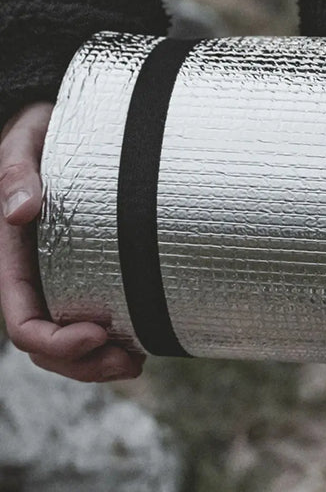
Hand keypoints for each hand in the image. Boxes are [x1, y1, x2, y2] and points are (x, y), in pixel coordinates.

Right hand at [0, 101, 143, 380]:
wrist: (68, 125)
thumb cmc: (45, 132)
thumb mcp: (26, 140)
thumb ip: (17, 169)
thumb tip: (20, 211)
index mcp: (14, 259)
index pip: (22, 323)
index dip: (55, 343)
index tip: (99, 332)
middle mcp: (37, 278)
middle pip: (49, 349)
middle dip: (85, 365)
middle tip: (132, 362)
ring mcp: (64, 281)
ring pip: (74, 347)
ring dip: (102, 364)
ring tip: (140, 362)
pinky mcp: (95, 275)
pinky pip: (99, 324)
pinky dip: (118, 342)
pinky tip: (146, 341)